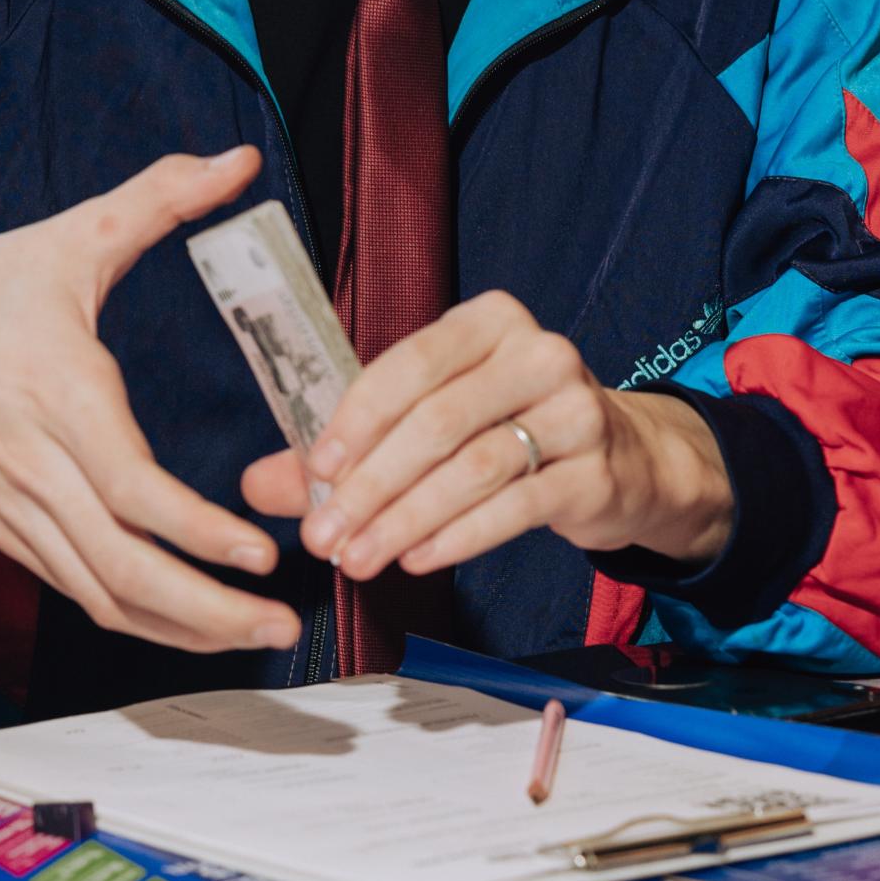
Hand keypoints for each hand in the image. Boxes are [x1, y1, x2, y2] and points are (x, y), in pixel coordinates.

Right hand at [0, 145, 301, 655]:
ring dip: (177, 627)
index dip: (198, 532)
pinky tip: (187, 623)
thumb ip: (160, 198)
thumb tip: (239, 161)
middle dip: (204, 610)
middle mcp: (33, 466)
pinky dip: (133, 616)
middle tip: (278, 628)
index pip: (132, 489)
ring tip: (251, 637)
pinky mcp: (3, 528)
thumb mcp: (73, 236)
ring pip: (97, 594)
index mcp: (58, 396)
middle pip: (118, 568)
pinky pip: (72, 589)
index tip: (261, 554)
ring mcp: (13, 508)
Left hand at [240, 289, 733, 580]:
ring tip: (360, 559)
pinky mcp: (595, 470)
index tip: (313, 471)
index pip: (410, 364)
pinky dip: (459, 536)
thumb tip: (257, 484)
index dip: (356, 419)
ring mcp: (575, 410)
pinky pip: (516, 506)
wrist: (622, 460)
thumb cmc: (509, 428)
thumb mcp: (433, 421)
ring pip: (474, 468)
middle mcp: (538, 352)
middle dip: (371, 485)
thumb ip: (348, 449)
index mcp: (489, 322)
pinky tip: (418, 558)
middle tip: (324, 537)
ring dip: (406, 519)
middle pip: (437, 422)